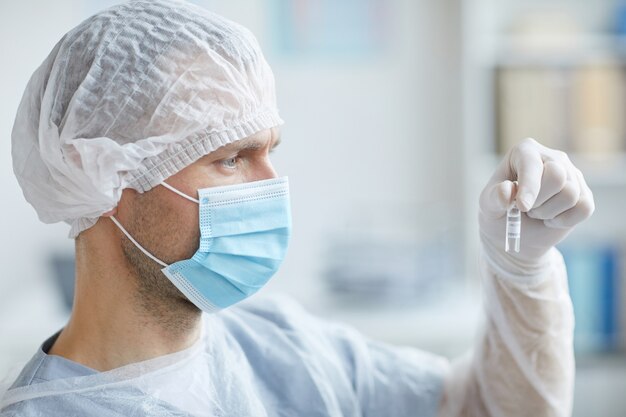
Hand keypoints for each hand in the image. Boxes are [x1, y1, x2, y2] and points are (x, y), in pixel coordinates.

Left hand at [479, 138, 594, 268]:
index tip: (522, 207)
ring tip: (536, 212)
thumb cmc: (499, 212)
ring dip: (548, 213)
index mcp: (525, 151)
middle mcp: (552, 157)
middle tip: (525, 209)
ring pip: (571, 194)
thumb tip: (506, 192)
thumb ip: (495, 197)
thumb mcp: (489, 205)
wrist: (517, 234)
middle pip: (557, 176)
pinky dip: (564, 220)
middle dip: (539, 201)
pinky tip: (551, 218)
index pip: (532, 164)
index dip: (529, 187)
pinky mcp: (584, 194)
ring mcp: (571, 175)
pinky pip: (584, 208)